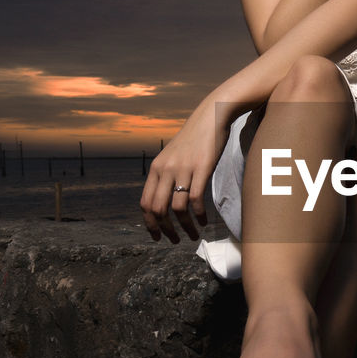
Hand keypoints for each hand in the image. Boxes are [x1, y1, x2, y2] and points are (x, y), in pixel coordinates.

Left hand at [139, 98, 232, 242]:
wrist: (211, 117)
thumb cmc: (194, 139)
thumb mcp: (172, 156)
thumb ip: (166, 175)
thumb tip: (164, 201)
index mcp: (156, 168)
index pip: (145, 203)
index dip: (149, 224)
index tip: (158, 236)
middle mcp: (165, 169)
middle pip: (157, 209)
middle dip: (165, 230)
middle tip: (174, 241)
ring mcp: (182, 169)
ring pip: (177, 208)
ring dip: (184, 227)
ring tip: (193, 235)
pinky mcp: (201, 168)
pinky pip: (195, 199)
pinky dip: (198, 215)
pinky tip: (203, 221)